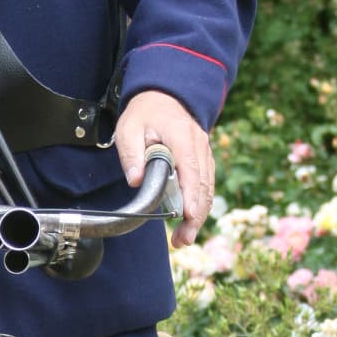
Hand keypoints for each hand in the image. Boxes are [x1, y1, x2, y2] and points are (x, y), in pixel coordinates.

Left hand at [114, 89, 213, 247]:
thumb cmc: (145, 113)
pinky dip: (200, 204)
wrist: (164, 96)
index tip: (188, 216)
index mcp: (181, 136)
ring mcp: (204, 152)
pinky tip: (191, 221)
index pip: (190, 168)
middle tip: (183, 240)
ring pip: (207, 188)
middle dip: (195, 215)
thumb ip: (131, 153)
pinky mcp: (203, 159)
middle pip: (202, 185)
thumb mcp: (129, 127)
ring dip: (199, 214)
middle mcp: (198, 145)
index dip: (191, 194)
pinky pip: (206, 184)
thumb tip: (136, 180)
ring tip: (184, 238)